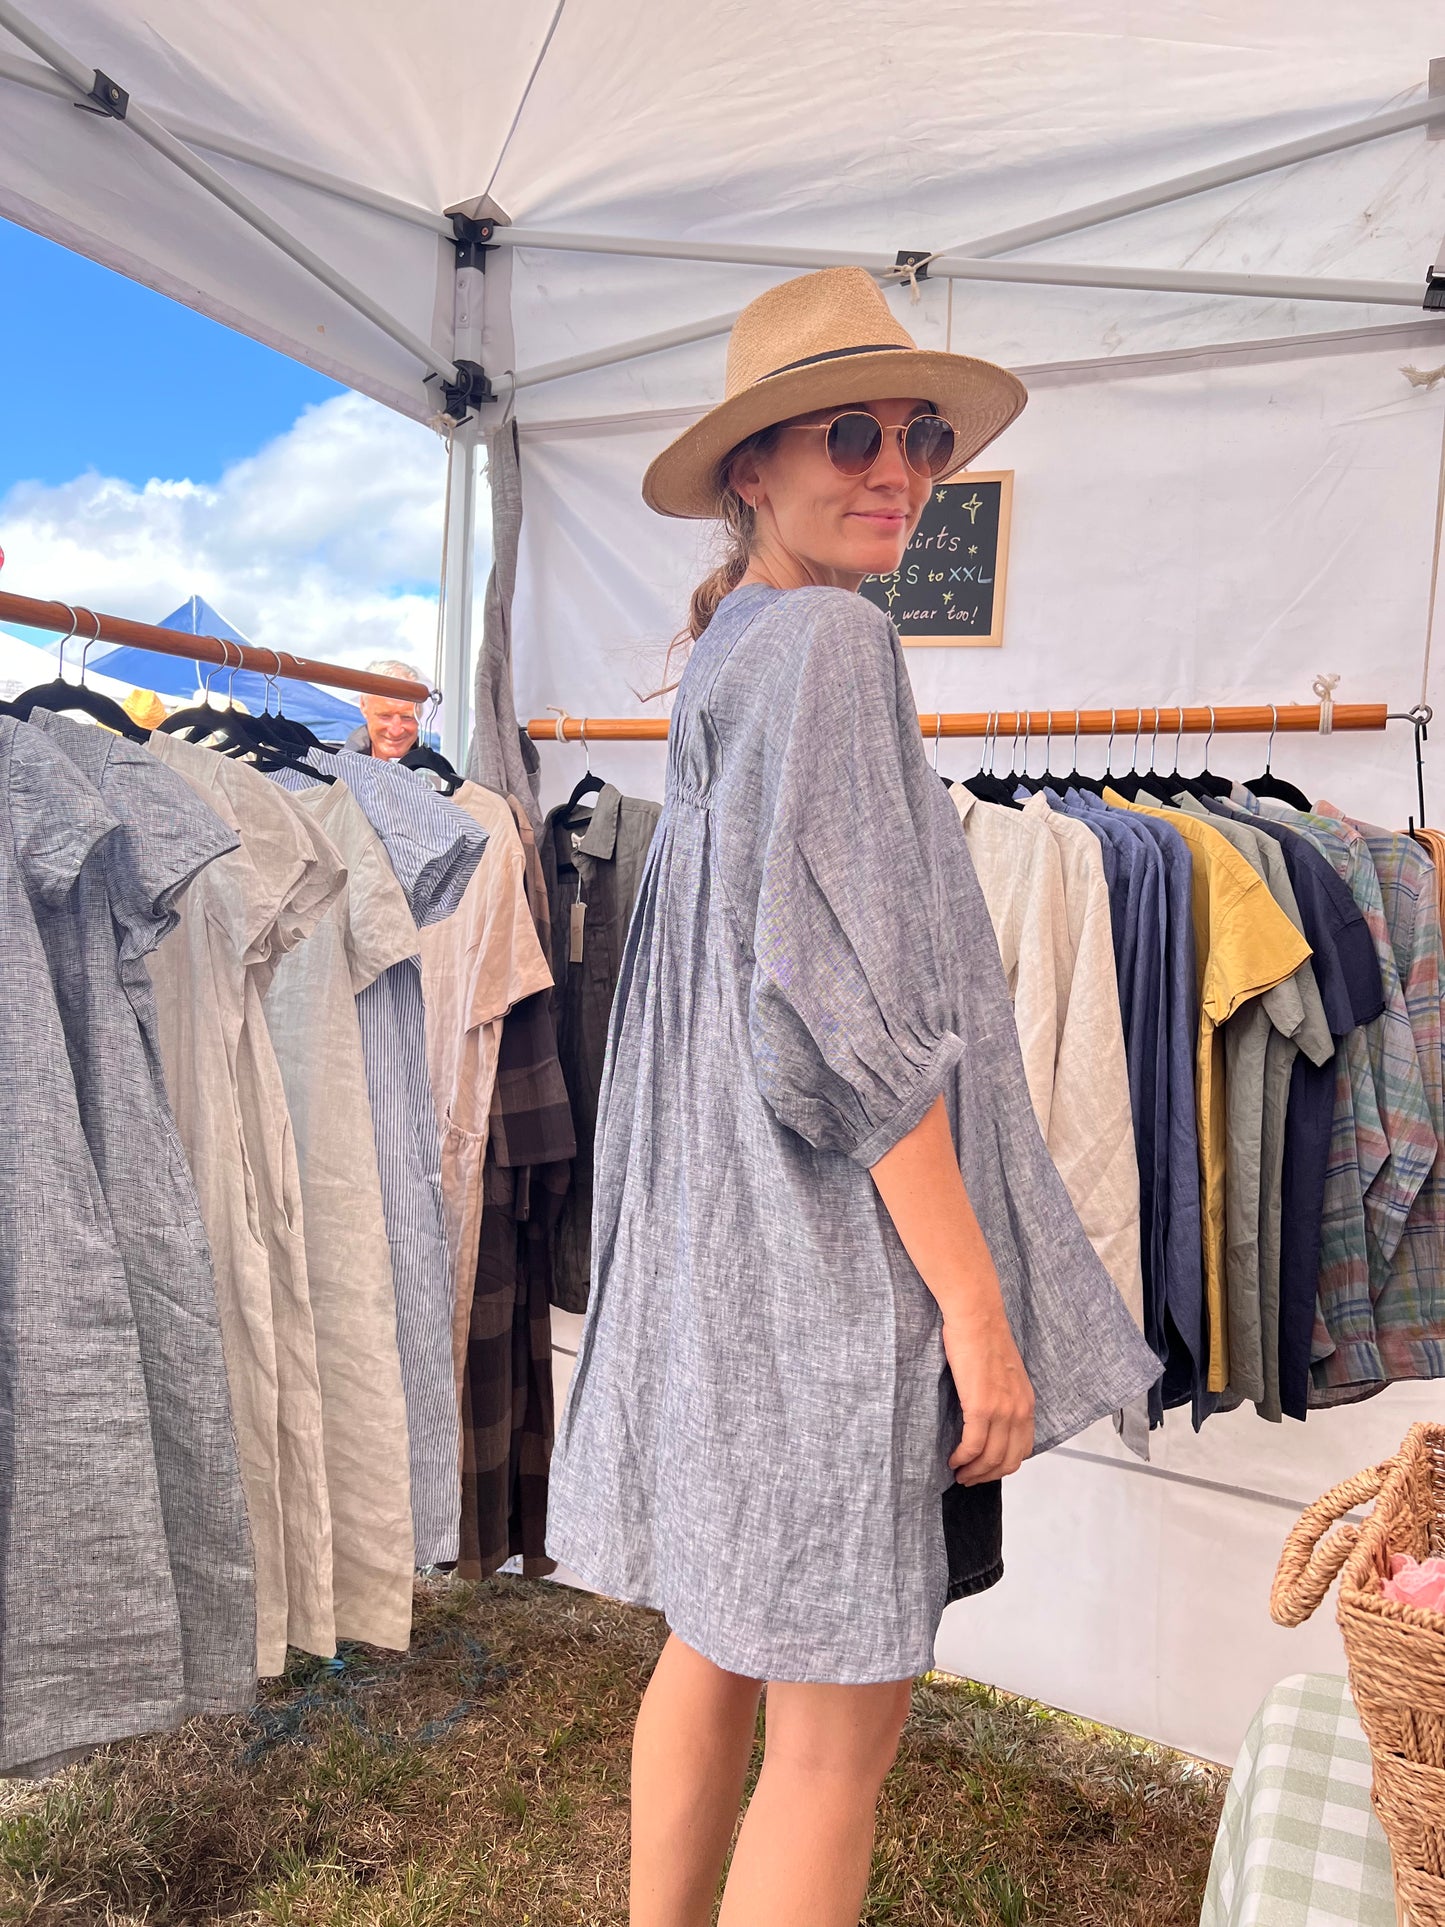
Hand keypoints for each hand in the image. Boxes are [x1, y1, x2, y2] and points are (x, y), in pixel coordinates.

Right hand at [942, 1312, 1034, 1484]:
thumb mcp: (1005, 1374)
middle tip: (968, 1479)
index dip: (1002, 1467)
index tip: (984, 1470)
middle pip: (1008, 1461)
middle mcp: (1020, 1411)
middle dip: (987, 1476)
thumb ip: (1004, 1398)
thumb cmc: (984, 1338)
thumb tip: (989, 1419)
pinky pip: (973, 1445)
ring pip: (990, 1458)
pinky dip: (962, 1458)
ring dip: (973, 1472)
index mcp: (1027, 1403)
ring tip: (958, 1473)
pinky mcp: (981, 1406)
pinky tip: (952, 1459)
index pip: (1022, 1450)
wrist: (977, 1317)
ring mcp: (1002, 1410)